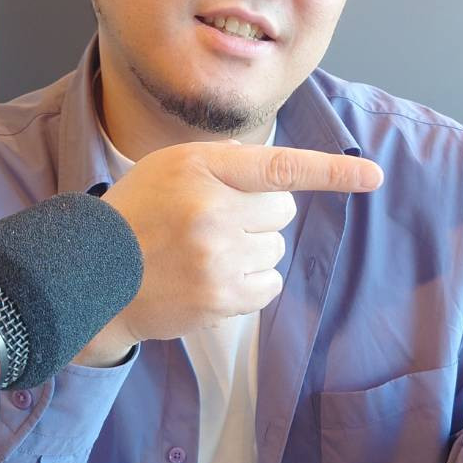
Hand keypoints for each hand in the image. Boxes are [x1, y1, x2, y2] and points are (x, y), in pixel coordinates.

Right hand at [75, 142, 382, 365]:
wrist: (89, 275)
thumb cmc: (137, 214)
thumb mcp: (171, 167)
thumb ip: (225, 164)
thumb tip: (282, 178)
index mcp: (201, 168)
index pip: (280, 166)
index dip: (333, 171)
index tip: (373, 175)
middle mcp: (212, 210)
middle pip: (283, 210)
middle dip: (259, 215)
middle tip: (215, 222)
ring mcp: (217, 258)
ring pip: (276, 248)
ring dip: (252, 250)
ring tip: (205, 252)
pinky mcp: (219, 298)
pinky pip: (268, 284)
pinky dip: (250, 282)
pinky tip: (213, 277)